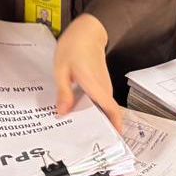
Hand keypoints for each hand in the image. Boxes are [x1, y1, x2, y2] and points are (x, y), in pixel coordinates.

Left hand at [53, 14, 122, 132]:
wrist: (86, 32)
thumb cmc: (73, 48)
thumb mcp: (61, 69)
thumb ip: (63, 92)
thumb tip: (63, 114)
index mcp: (96, 87)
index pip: (111, 110)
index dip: (114, 127)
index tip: (111, 142)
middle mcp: (104, 89)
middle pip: (106, 113)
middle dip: (100, 129)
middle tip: (85, 144)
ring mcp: (103, 86)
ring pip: (102, 107)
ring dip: (94, 118)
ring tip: (78, 132)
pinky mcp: (100, 84)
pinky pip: (98, 100)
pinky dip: (90, 108)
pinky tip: (76, 113)